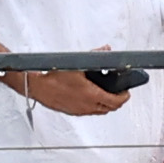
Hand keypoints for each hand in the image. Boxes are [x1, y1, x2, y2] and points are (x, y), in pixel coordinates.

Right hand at [0, 45, 124, 118]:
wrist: (38, 87)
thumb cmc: (54, 76)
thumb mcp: (77, 63)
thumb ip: (95, 56)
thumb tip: (105, 50)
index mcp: (91, 95)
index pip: (116, 102)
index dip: (124, 97)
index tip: (126, 92)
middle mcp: (87, 106)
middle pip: (110, 109)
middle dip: (116, 101)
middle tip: (117, 92)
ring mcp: (80, 111)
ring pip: (100, 112)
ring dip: (106, 105)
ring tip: (105, 94)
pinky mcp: (73, 112)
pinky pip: (89, 112)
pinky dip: (94, 106)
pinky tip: (89, 97)